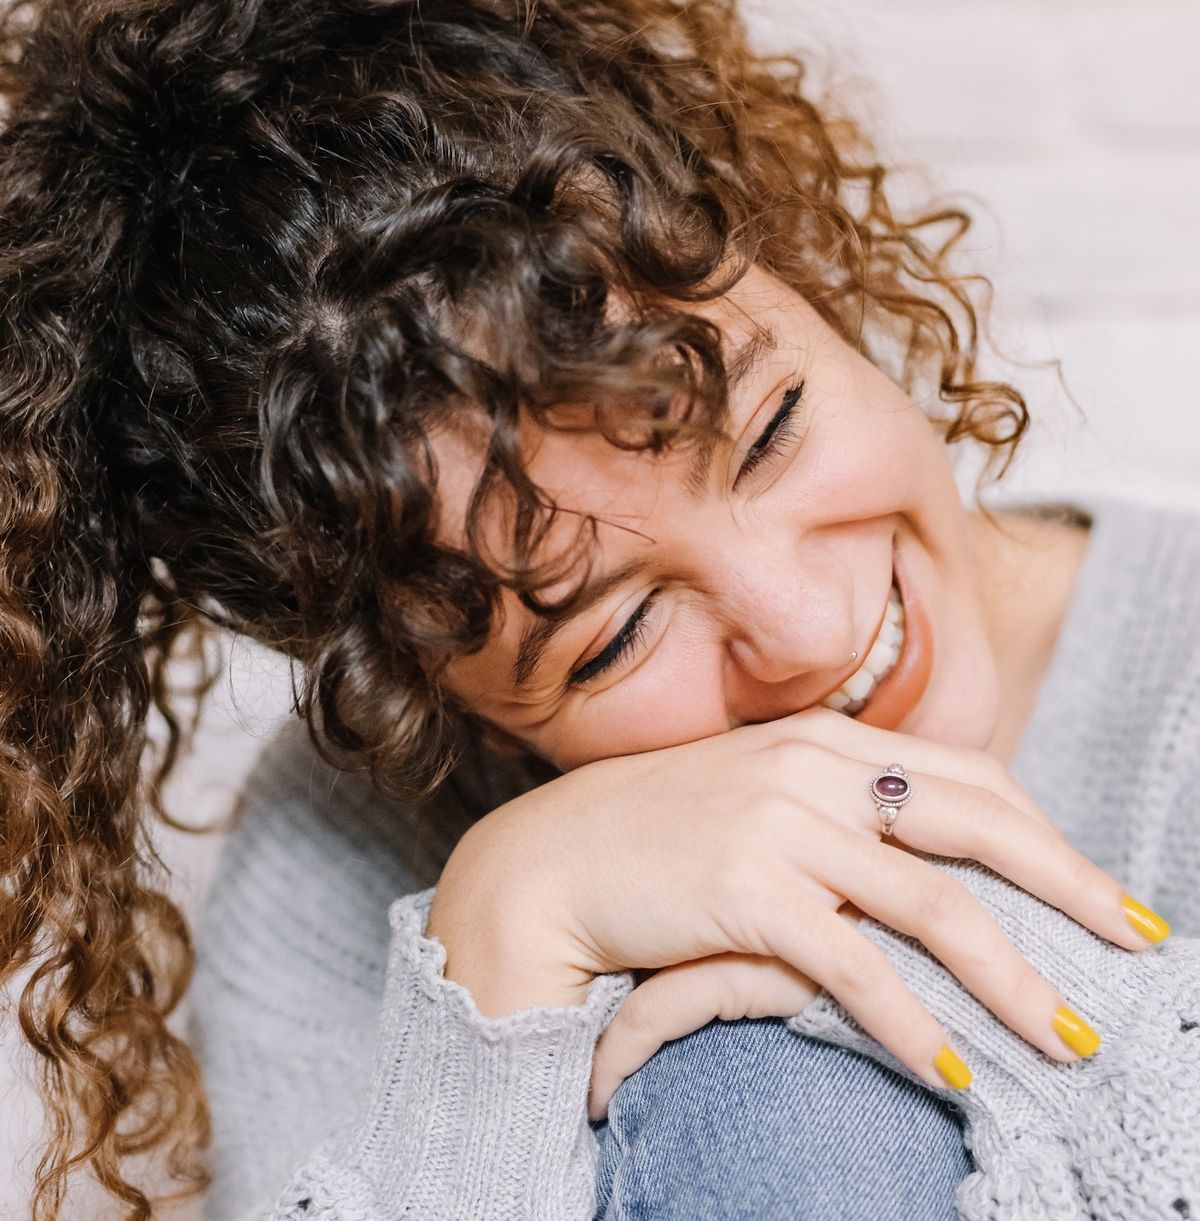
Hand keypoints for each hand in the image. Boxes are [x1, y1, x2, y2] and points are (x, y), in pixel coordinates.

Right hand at [425, 706, 1161, 1115]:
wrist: (554, 856)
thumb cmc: (659, 829)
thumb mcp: (758, 790)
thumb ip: (836, 799)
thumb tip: (912, 842)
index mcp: (824, 739)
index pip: (968, 775)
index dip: (1044, 831)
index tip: (1096, 884)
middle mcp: (812, 770)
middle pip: (976, 825)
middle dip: (1070, 887)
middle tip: (1137, 941)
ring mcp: (779, 826)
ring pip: (931, 906)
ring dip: (1012, 979)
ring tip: (1068, 1038)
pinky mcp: (744, 891)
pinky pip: (854, 967)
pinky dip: (914, 1023)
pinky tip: (954, 1069)